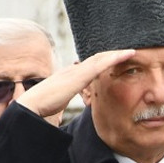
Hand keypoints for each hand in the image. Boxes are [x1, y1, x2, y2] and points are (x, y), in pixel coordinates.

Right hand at [16, 49, 135, 117]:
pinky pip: (100, 64)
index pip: (90, 66)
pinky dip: (113, 59)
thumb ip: (65, 99)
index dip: (103, 62)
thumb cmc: (42, 106)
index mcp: (70, 76)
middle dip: (112, 55)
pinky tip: (124, 56)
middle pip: (97, 59)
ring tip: (131, 51)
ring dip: (116, 54)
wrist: (32, 105)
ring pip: (100, 58)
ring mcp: (76, 71)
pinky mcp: (80, 76)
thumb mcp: (59, 101)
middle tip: (127, 52)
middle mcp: (74, 70)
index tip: (115, 61)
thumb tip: (64, 111)